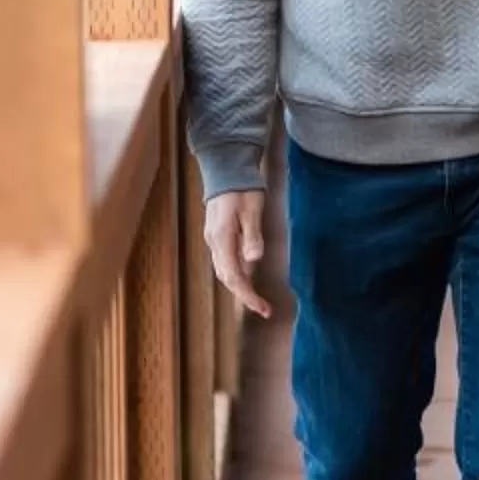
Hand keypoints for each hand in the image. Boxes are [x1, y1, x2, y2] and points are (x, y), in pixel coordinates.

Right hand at [202, 189, 274, 319]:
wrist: (226, 170)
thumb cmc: (242, 188)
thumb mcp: (252, 210)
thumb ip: (252, 235)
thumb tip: (253, 260)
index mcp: (222, 238)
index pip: (233, 276)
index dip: (247, 295)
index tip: (263, 308)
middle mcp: (214, 243)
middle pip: (227, 278)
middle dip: (244, 296)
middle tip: (264, 309)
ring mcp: (214, 240)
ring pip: (225, 271)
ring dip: (241, 287)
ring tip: (258, 300)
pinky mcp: (218, 236)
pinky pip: (226, 261)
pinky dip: (238, 274)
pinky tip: (250, 278)